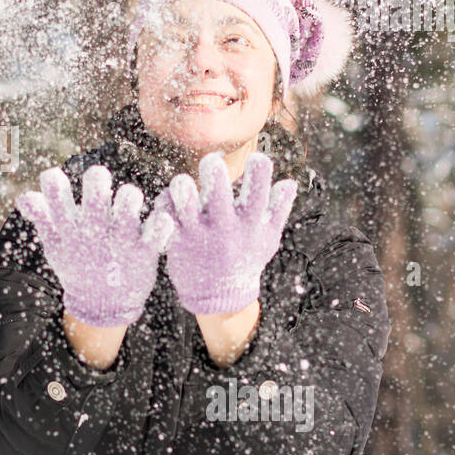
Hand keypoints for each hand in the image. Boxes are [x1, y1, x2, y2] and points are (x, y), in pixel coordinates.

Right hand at [16, 164, 174, 327]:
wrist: (102, 306)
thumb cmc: (77, 266)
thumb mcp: (56, 246)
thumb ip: (43, 218)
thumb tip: (25, 196)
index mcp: (71, 230)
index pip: (55, 199)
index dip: (54, 183)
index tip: (56, 178)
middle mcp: (93, 235)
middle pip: (95, 200)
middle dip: (96, 183)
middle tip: (98, 177)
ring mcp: (119, 244)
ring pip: (127, 213)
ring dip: (129, 199)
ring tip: (129, 197)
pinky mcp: (143, 253)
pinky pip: (156, 234)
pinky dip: (160, 225)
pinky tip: (161, 217)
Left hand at [153, 151, 296, 314]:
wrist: (220, 296)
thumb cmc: (246, 260)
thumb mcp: (267, 238)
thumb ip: (278, 209)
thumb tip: (290, 182)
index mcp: (248, 224)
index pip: (259, 196)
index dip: (260, 175)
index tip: (259, 157)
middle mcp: (224, 228)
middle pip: (219, 197)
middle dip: (216, 176)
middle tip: (212, 160)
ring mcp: (199, 234)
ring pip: (186, 206)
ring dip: (183, 190)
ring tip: (182, 181)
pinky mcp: (177, 240)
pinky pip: (166, 216)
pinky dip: (164, 204)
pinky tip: (167, 196)